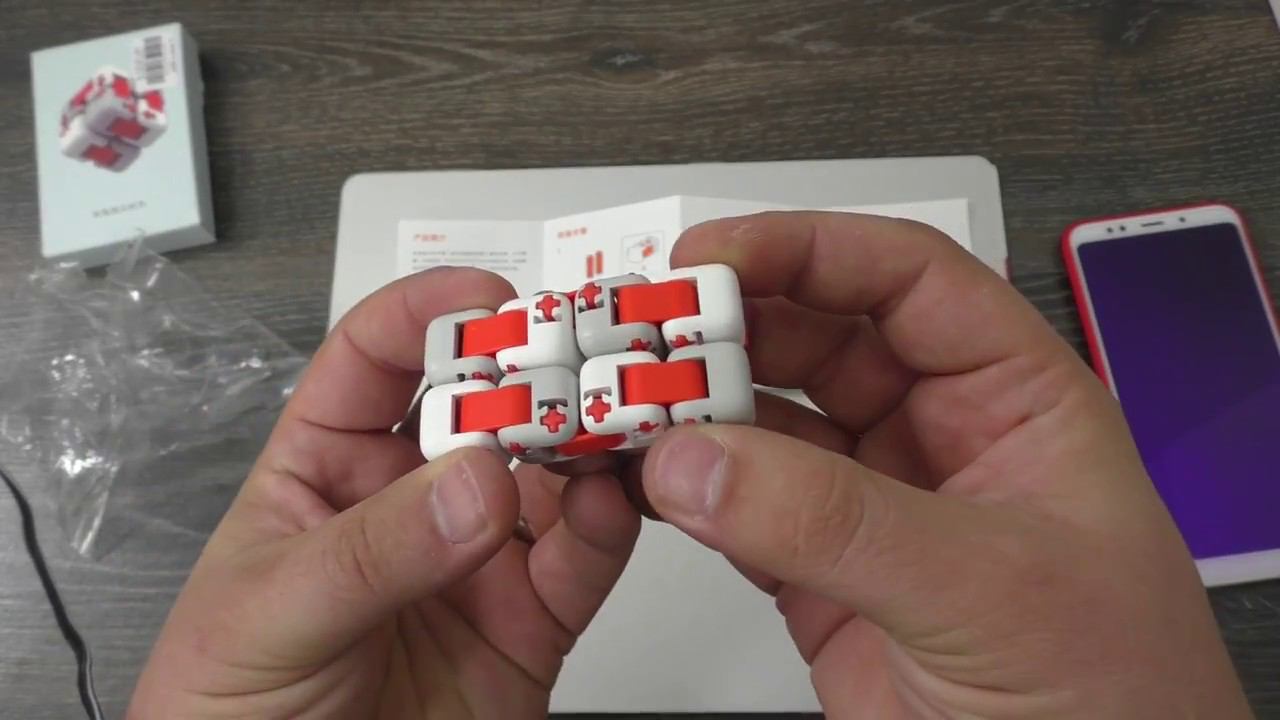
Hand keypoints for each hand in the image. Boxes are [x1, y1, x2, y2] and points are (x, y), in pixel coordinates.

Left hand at [128, 269, 639, 718]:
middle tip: (574, 357)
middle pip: (482, 408)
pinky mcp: (530, 625)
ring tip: (613, 422)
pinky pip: (584, 560)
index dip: (426, 314)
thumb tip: (476, 481)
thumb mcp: (270, 616)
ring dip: (587, 440)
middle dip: (530, 372)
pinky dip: (611, 524)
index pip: (374, 364)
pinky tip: (613, 500)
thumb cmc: (227, 714)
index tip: (484, 298)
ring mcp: (476, 562)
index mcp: (327, 473)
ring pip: (548, 476)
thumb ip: (373, 551)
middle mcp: (411, 505)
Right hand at [637, 213, 1250, 717]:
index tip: (715, 256)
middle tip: (649, 334)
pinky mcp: (819, 580)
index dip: (808, 251)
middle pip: (819, 339)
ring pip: (767, 422)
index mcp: (1015, 401)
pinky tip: (648, 479)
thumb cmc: (1118, 700)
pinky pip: (737, 507)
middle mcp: (939, 441)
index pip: (905, 282)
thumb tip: (703, 459)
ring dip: (697, 410)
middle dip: (732, 326)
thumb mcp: (989, 585)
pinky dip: (685, 491)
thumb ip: (838, 520)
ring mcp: (872, 510)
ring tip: (629, 407)